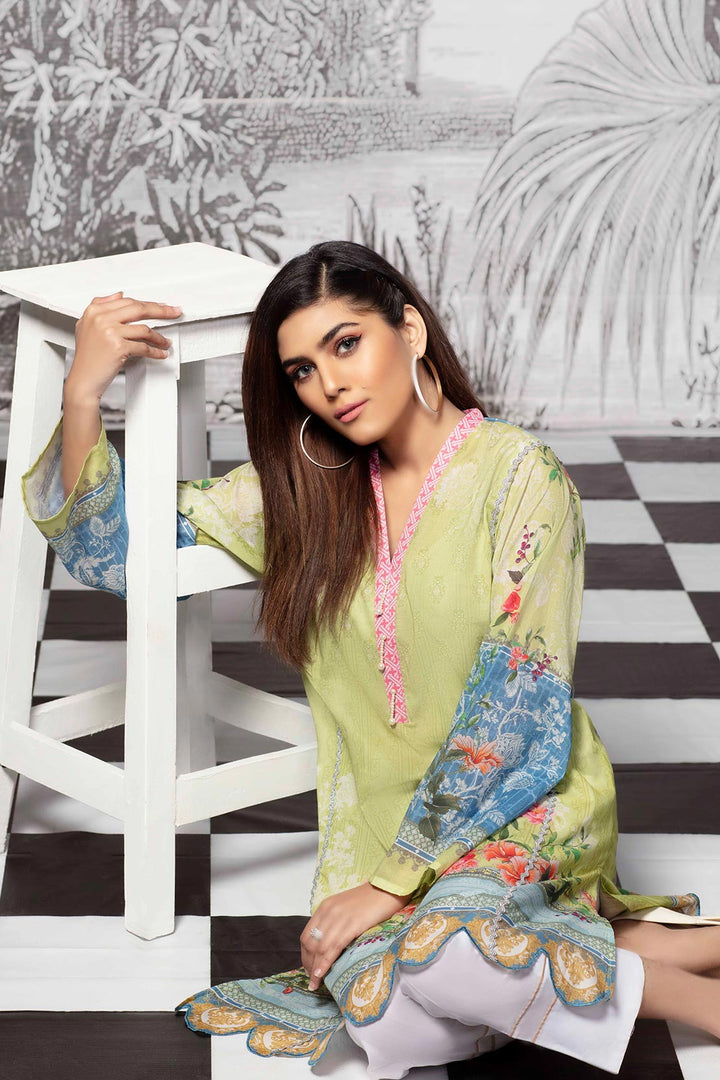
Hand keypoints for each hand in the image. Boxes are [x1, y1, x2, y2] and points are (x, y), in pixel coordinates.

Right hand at [65, 292, 182, 404]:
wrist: (83, 380)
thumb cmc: (87, 356)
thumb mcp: (87, 325)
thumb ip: (101, 307)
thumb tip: (119, 294)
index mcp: (94, 311)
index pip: (127, 301)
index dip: (147, 303)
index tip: (161, 306)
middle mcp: (100, 319)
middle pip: (138, 309)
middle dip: (161, 310)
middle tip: (175, 312)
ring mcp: (109, 332)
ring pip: (144, 329)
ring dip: (159, 337)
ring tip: (165, 342)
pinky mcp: (118, 348)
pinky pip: (144, 347)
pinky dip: (155, 352)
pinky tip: (161, 354)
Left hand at [301, 881, 411, 990]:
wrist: (387, 888)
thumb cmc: (371, 899)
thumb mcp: (346, 908)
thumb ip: (335, 921)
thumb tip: (329, 944)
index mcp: (325, 907)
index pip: (306, 935)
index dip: (305, 954)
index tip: (309, 968)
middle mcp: (328, 912)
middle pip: (310, 943)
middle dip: (308, 964)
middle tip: (312, 980)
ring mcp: (339, 918)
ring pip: (320, 948)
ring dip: (315, 969)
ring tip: (315, 984)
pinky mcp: (352, 925)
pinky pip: (334, 947)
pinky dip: (325, 963)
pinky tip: (321, 974)